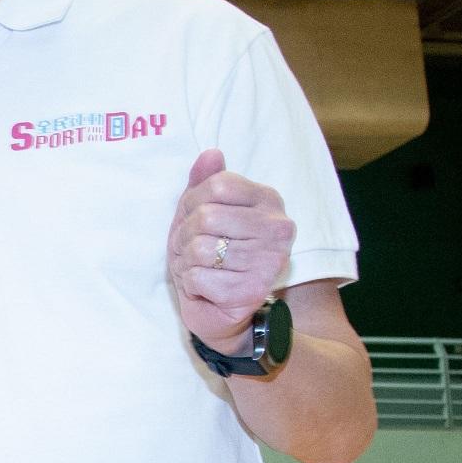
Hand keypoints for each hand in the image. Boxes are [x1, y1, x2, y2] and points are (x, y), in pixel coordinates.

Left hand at [166, 149, 297, 350]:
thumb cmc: (213, 254)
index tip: (194, 220)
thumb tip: (211, 154)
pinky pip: (198, 278)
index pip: (217, 185)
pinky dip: (191, 284)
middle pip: (205, 217)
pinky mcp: (252, 290)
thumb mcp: (203, 211)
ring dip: (186, 262)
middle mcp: (277, 228)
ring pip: (199, 249)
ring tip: (200, 268)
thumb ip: (206, 181)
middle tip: (190, 251)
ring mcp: (269, 260)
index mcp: (268, 200)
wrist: (225, 308)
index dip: (191, 203)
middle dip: (184, 236)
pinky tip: (206, 288)